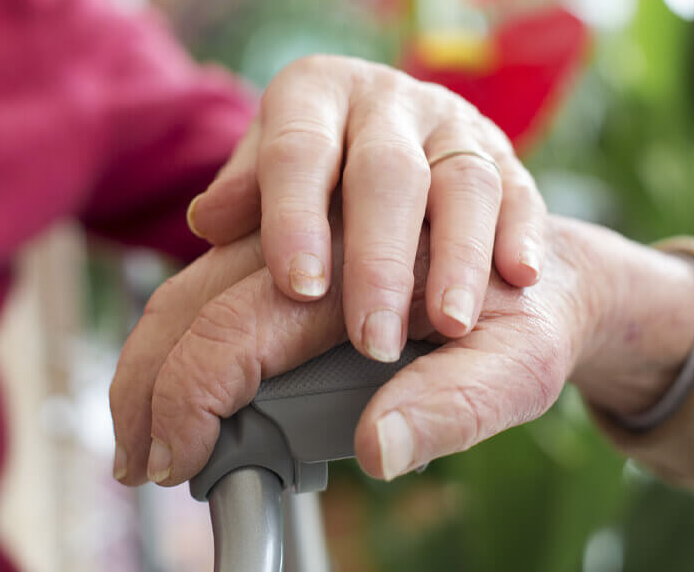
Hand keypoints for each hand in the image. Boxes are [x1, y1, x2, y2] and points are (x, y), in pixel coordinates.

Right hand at [110, 214, 693, 484]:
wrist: (551, 274)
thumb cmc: (533, 319)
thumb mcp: (523, 367)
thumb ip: (458, 403)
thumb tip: (377, 449)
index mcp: (362, 256)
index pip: (245, 323)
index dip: (195, 396)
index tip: (178, 466)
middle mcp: (319, 227)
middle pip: (197, 293)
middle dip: (155, 380)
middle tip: (142, 461)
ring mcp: (304, 231)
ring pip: (197, 280)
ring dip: (158, 355)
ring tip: (146, 429)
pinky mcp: (300, 246)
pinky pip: (220, 280)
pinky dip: (183, 336)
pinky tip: (173, 382)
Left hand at [185, 55, 545, 361]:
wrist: (416, 172)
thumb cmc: (329, 192)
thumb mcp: (281, 183)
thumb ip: (254, 202)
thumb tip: (210, 222)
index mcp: (315, 97)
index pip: (299, 151)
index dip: (296, 216)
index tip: (299, 286)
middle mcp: (387, 104)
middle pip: (385, 173)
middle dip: (379, 258)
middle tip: (372, 339)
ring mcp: (453, 126)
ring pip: (463, 181)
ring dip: (458, 256)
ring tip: (452, 324)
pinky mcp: (506, 159)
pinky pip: (521, 191)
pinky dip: (520, 233)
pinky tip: (519, 276)